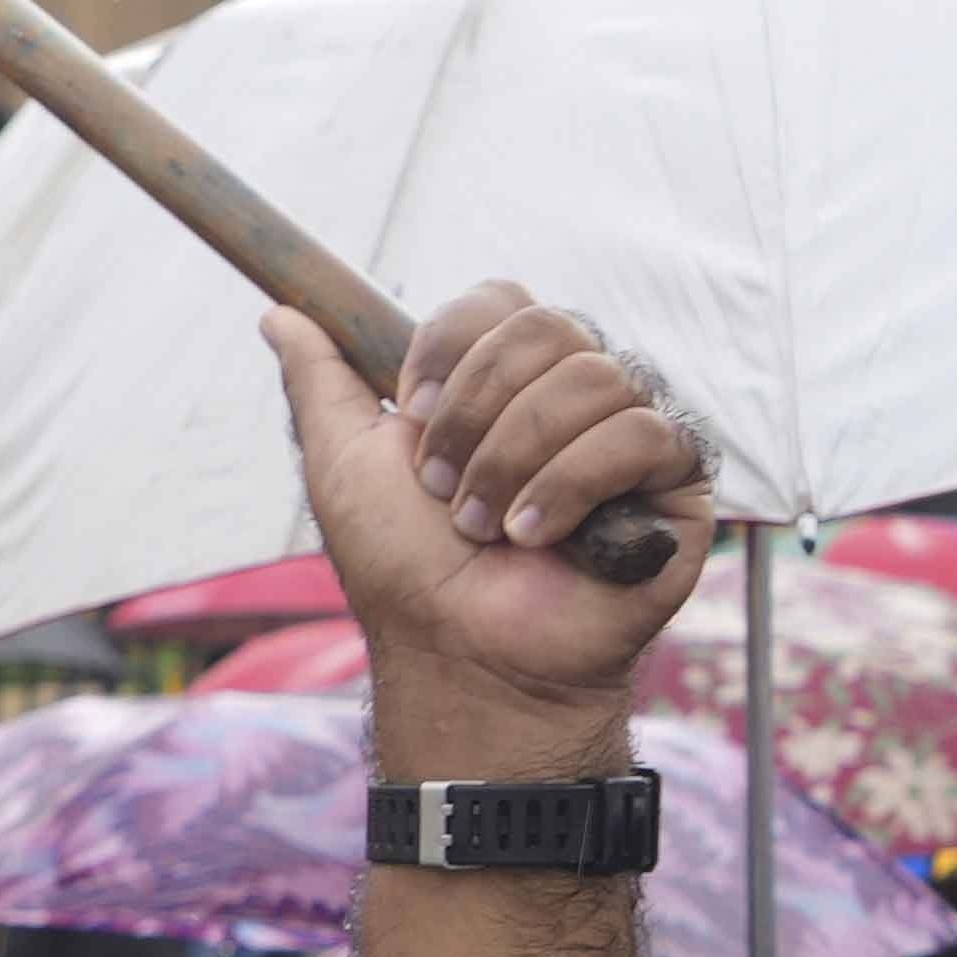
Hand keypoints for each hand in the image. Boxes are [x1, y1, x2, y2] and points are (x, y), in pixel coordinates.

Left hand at [268, 282, 702, 748]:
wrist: (457, 655)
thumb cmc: (404, 570)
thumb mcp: (343, 463)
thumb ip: (320, 381)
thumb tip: (280, 317)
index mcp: (504, 379)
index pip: (499, 301)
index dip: (451, 348)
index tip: (411, 414)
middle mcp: (572, 393)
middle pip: (547, 328)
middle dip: (477, 411)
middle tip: (445, 489)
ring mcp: (629, 432)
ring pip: (593, 379)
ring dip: (516, 460)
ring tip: (488, 530)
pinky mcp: (676, 480)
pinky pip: (642, 433)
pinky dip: (573, 486)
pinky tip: (538, 538)